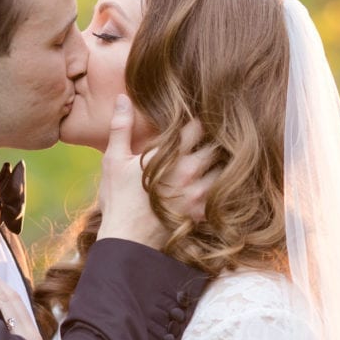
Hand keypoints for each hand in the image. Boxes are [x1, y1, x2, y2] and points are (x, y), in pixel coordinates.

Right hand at [97, 95, 216, 248]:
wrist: (126, 242)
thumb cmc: (118, 200)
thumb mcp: (113, 160)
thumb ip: (120, 127)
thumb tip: (123, 97)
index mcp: (170, 155)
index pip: (198, 126)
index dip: (199, 120)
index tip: (197, 119)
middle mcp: (189, 172)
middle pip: (217, 145)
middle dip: (215, 140)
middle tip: (213, 137)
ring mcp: (198, 194)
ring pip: (226, 169)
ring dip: (222, 163)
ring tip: (220, 159)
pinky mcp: (202, 213)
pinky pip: (224, 196)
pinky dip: (225, 189)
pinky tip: (221, 186)